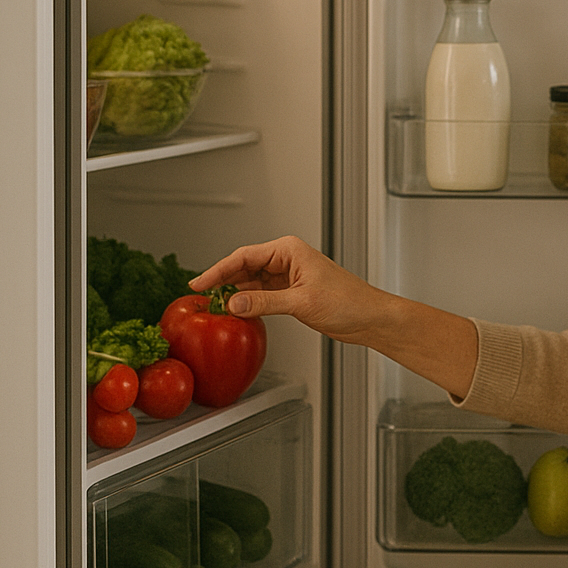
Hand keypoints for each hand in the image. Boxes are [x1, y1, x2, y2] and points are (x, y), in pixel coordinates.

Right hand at [188, 236, 385, 343]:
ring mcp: (288, 276)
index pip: (244, 256)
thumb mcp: (301, 302)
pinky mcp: (291, 293)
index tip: (199, 283)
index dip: (218, 270)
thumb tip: (234, 304)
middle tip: (199, 296)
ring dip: (234, 293)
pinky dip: (248, 303)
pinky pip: (261, 294)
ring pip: (251, 282)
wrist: (369, 317)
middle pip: (244, 267)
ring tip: (214, 305)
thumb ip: (265, 303)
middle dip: (222, 281)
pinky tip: (237, 312)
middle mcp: (287, 259)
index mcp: (289, 250)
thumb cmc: (348, 301)